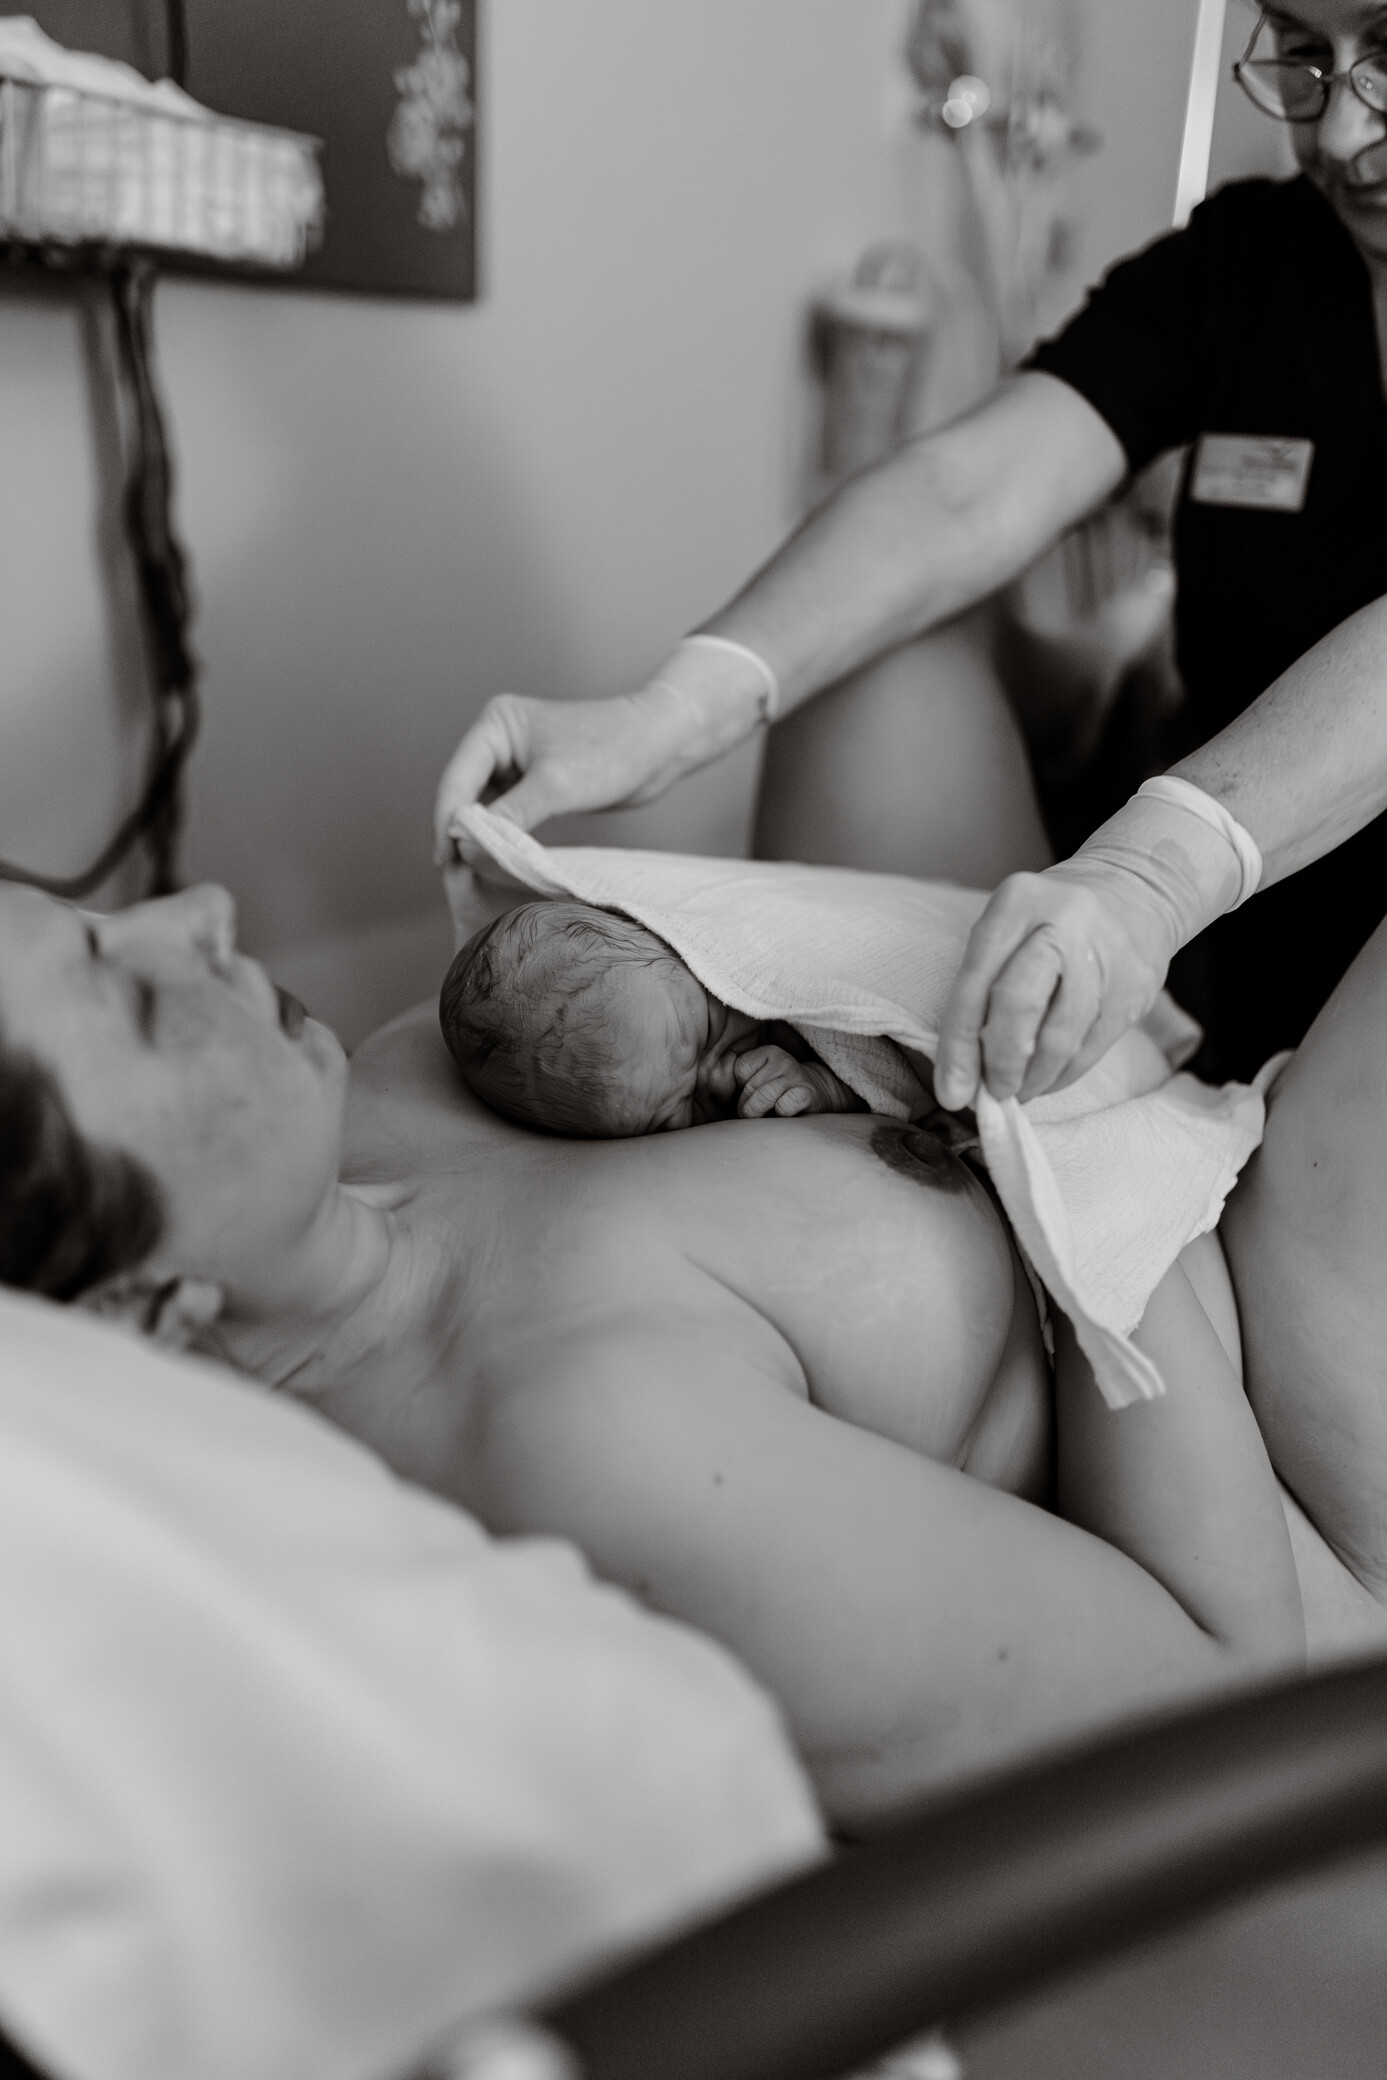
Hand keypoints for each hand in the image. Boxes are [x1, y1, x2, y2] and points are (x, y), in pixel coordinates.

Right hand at [433, 689, 686, 861]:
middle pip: (464, 793)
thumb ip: (508, 816)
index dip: (447, 821)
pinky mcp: (533, 782)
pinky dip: (501, 836)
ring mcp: (515, 762)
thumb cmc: (613, 751)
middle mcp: (499, 740)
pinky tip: (497, 861)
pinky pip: (506, 813)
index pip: (457, 778)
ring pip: (483, 807)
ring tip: (471, 873)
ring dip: (479, 837)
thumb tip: (466, 845)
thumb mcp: (555, 786)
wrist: (660, 745)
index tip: (444, 861)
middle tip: (454, 875)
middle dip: (460, 832)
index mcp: (496, 725)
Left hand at [734, 1046, 857, 1118]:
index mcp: (767, 1052)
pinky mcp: (807, 1094)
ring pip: (763, 1098)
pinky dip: (782, 1113)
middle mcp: (781, 1060)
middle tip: (759, 1111)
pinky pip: (785, 1106)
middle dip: (748, 1107)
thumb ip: (739, 1080)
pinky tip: (786, 1113)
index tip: (752, 1093)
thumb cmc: (779, 1091)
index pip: (738, 1072)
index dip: (741, 1089)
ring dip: (761, 1114)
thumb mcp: (760, 1077)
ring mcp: (795, 1076)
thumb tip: (718, 1094)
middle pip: (748, 1089)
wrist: (818, 1094)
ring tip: (767, 1115)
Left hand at [933, 781, 1253, 1109]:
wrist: (1138, 888)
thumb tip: (962, 1071)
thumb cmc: (1052, 917)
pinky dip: (1063, 1074)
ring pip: (1060, 1036)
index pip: (976, 981)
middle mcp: (1062, 922)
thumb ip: (984, 985)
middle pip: (1019, 1005)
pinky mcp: (1136, 987)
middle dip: (1000, 1062)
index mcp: (1017, 902)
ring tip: (1019, 1090)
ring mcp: (1105, 954)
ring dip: (1034, 1078)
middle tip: (993, 1092)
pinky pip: (1092, 1048)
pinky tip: (1048, 1078)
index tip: (952, 1091)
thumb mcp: (1010, 924)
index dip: (959, 1044)